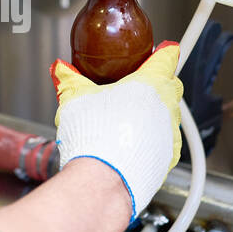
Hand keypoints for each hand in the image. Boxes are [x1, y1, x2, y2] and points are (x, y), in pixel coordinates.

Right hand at [51, 41, 183, 221]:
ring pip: (168, 117)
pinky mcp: (167, 159)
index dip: (163, 53)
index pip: (166, 59)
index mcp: (150, 84)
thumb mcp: (75, 99)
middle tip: (138, 87)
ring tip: (129, 120)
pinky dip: (152, 140)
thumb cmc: (94, 136)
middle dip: (159, 84)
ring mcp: (169, 135)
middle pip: (171, 87)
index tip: (161, 52)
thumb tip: (61, 70)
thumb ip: (70, 80)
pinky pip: (164, 143)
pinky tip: (132, 143)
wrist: (103, 179)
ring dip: (155, 114)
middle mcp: (166, 108)